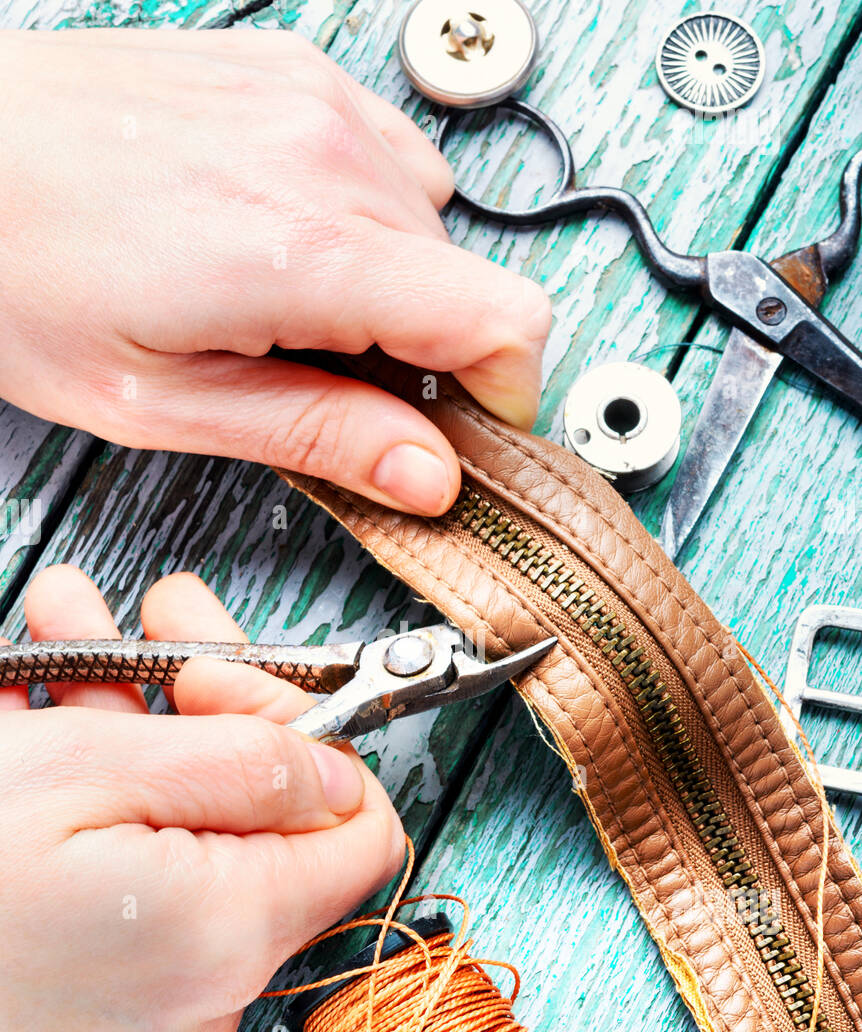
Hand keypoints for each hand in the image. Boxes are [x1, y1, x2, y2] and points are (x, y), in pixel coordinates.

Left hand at [0, 28, 550, 514]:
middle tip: (324, 382)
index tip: (465, 433)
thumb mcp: (164, 401)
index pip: (505, 321)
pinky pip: (383, 161)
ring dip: (386, 284)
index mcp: (307, 249)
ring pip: (429, 223)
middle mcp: (329, 152)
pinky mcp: (292, 72)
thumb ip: (314, 436)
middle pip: (466, 282)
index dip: (505, 396)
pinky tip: (273, 238)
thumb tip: (428, 473)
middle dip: (422, 353)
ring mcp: (313, 98)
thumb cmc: (22, 270)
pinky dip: (356, 217)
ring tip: (281, 306)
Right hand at [0, 565, 404, 1031]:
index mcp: (225, 941)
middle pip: (260, 833)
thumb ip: (243, 762)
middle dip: (205, 709)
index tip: (234, 680)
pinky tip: (35, 726)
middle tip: (149, 626)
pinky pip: (131, 907)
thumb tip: (335, 768)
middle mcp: (200, 1009)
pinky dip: (99, 819)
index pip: (358, 833)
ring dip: (133, 739)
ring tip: (64, 641)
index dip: (314, 736)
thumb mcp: (87, 769)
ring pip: (184, 857)